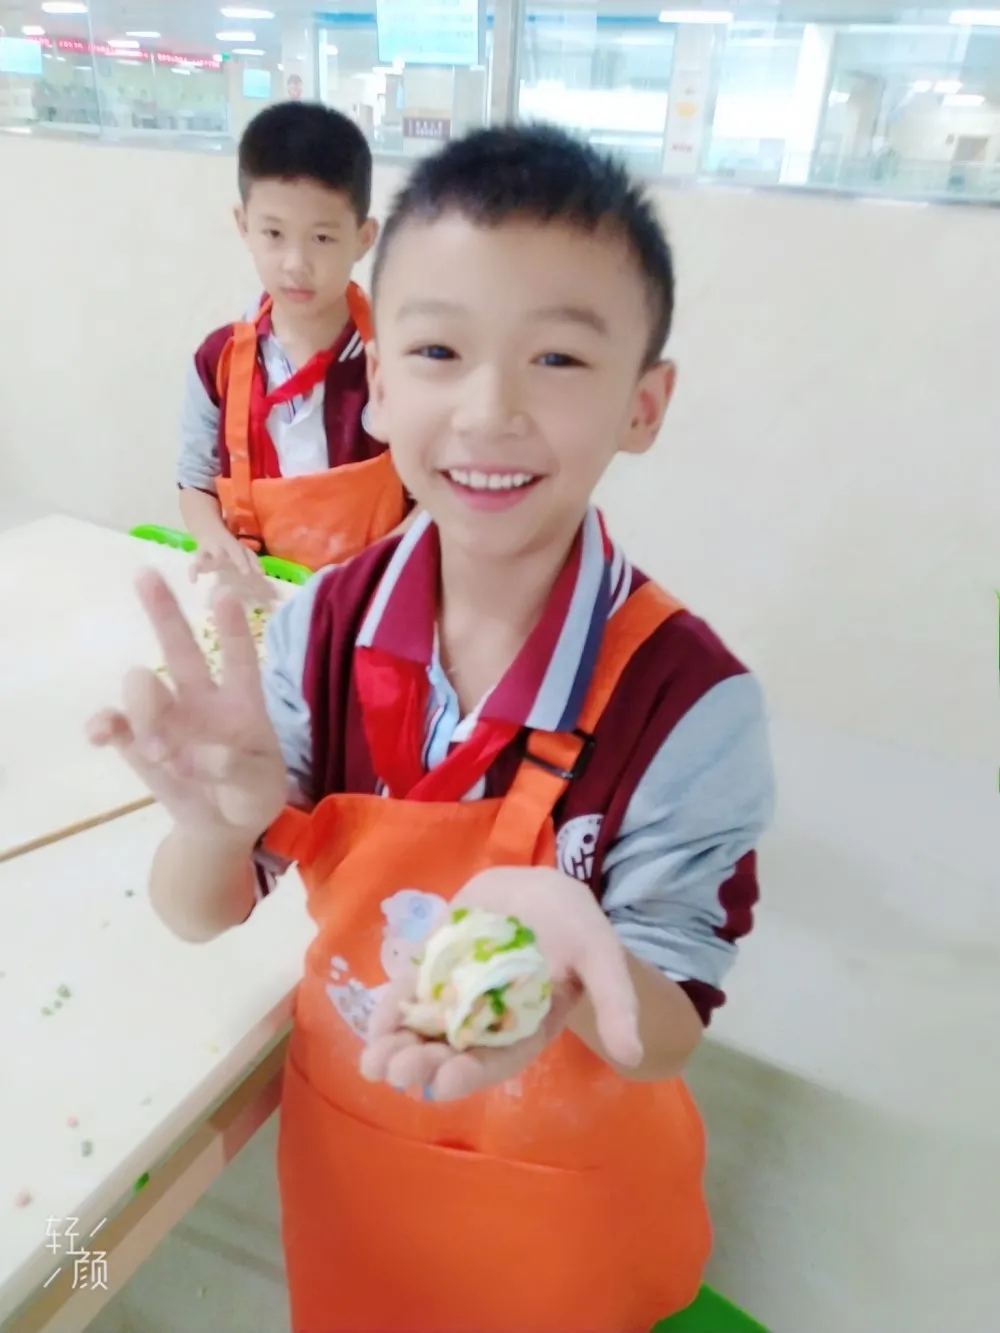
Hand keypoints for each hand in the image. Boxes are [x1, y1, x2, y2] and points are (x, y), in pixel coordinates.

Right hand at [86, 570, 286, 834]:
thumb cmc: (252, 792)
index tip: (225, 593)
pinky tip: (100, 734)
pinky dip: (104, 724)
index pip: (239, 658)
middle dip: (163, 612)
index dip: (233, 628)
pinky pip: (115, 724)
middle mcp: (201, 700)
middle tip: (145, 574)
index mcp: (241, 703)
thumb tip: (195, 755)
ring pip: (145, 688)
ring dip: (145, 709)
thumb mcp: (261, 787)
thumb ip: (236, 769)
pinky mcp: (139, 742)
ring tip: (161, 752)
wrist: (223, 824)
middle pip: (180, 649)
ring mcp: (167, 719)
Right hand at [190, 531, 261, 582]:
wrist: (206, 527)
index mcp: (233, 546)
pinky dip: (192, 571)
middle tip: (244, 573)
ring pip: (207, 555)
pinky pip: (193, 564)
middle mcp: (221, 547)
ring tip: (207, 571)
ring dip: (208, 562)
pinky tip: (193, 581)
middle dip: (236, 560)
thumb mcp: (241, 549)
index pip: (241, 553)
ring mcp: (208, 550)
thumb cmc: (228, 544)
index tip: (254, 574)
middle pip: (227, 552)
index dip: (247, 563)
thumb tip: (262, 573)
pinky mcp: (198, 555)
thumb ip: (252, 561)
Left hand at [361, 866, 641, 1101]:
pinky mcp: (438, 967)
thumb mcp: (602, 957)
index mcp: (525, 1027)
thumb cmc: (576, 926)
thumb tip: (632, 1054)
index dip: (471, 1072)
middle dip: (424, 1062)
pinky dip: (393, 1007)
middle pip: (453, 1049)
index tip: (444, 1082)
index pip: (497, 1059)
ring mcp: (458, 994)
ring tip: (372, 1062)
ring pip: (425, 1026)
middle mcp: (487, 1019)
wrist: (543, 886)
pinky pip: (412, 991)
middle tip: (396, 1072)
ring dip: (398, 1044)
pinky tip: (375, 1024)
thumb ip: (615, 1002)